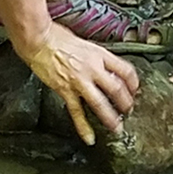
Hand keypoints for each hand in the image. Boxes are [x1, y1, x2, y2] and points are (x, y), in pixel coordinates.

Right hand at [18, 22, 138, 145]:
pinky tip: (89, 137)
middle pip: (117, 89)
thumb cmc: (57, 36)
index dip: (133, 82)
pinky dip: (83, 127)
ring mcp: (79, 81)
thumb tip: (105, 67)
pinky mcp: (65, 90)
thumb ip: (96, 57)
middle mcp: (93, 68)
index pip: (125, 70)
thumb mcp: (85, 43)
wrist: (38, 39)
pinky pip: (76, 112)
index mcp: (100, 54)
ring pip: (100, 103)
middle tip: (129, 110)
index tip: (134, 89)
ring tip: (117, 128)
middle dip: (126, 103)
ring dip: (111, 118)